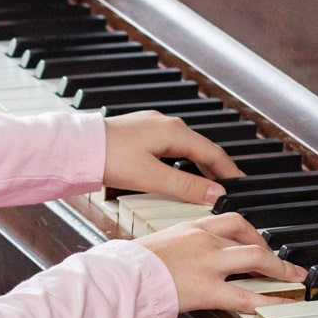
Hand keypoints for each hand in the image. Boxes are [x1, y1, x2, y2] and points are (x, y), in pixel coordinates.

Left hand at [103, 111, 238, 206]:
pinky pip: (169, 145)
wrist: (76, 147)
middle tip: (228, 187)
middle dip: (215, 168)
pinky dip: (181, 160)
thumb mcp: (152, 177)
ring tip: (207, 183)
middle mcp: (165, 124)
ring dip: (198, 164)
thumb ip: (186, 186)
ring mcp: (151, 126)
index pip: (212, 152)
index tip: (241, 184)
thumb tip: (216, 194)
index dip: (229, 171)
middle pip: (200, 148)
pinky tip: (177, 171)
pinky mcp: (138, 132)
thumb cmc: (109, 158)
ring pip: (184, 146)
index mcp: (173, 132)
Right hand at [137, 212, 305, 313]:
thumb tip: (184, 260)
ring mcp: (208, 263)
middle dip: (272, 249)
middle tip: (286, 262)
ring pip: (255, 258)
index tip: (260, 241)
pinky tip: (283, 302)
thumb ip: (177, 248)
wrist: (120, 278)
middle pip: (248, 235)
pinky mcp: (207, 289)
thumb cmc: (130, 265)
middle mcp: (203, 240)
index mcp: (189, 227)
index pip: (230, 220)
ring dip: (280, 269)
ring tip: (294, 278)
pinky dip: (271, 299)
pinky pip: (247, 295)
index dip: (252, 231)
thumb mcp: (157, 245)